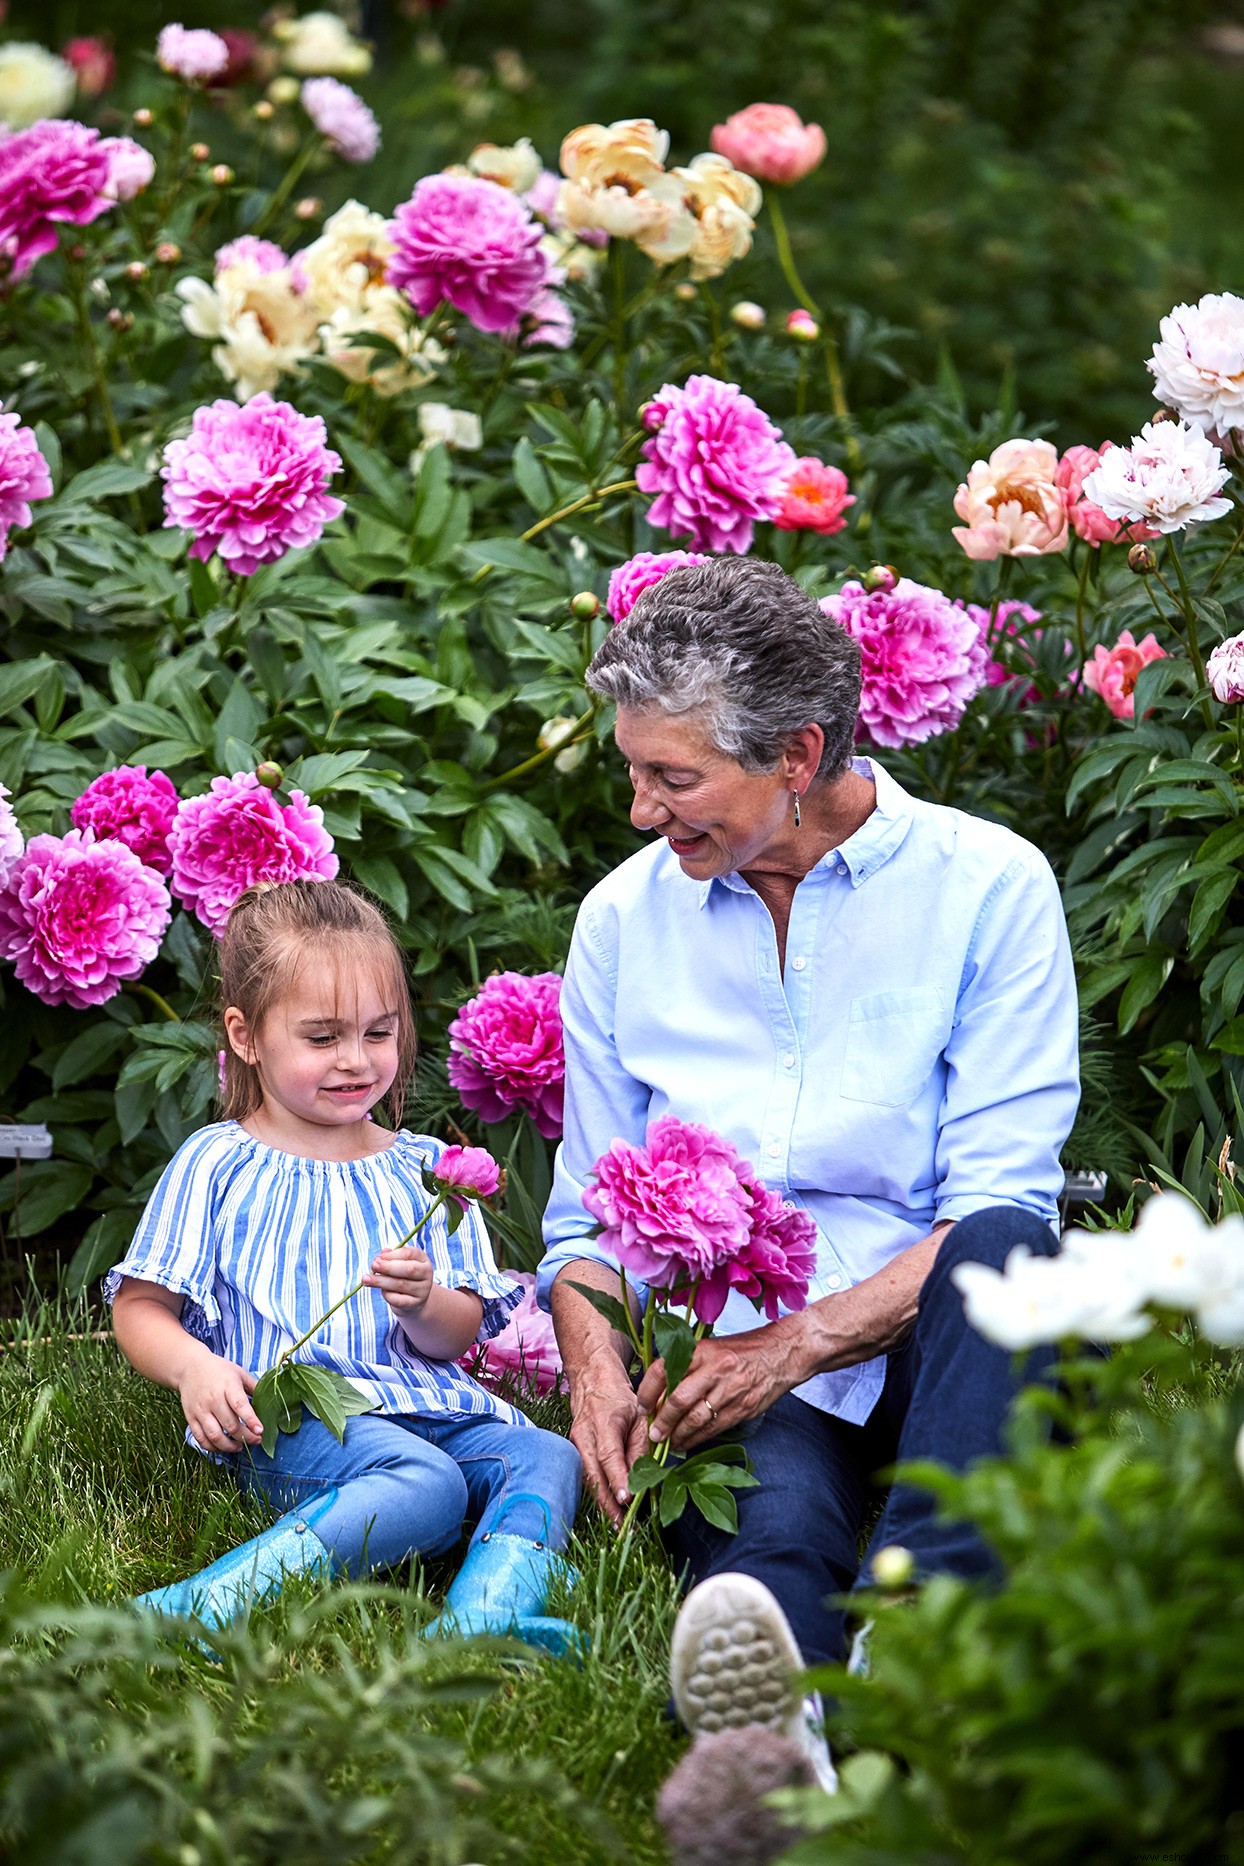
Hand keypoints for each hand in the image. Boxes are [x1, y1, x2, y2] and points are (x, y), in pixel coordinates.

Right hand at [179, 1352, 262, 1453]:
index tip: (260, 1431)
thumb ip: (254, 1387)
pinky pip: (201, 1439)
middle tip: (256, 1440)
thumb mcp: (239, 1373)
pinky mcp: (191, 1418)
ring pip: (215, 1436)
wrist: (190, 1368)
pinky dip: (212, 1448)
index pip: (240, 1405)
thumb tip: (269, 1401)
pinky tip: (223, 1447)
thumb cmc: (219, 1371)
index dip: (251, 1420)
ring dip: (229, 1446)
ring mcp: (200, 1410)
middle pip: (230, 1425)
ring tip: (240, 1447)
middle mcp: (213, 1399)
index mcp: (228, 1386)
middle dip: (246, 1437)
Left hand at [362, 1243, 434, 1315]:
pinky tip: (381, 1291)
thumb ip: (391, 1257)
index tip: (378, 1257)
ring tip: (366, 1279)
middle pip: (408, 1269)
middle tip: (373, 1266)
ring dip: (381, 1281)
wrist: (413, 1299)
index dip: (392, 1255)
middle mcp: (426, 1274)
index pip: (410, 1253)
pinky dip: (386, 1294)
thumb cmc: (403, 1276)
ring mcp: (422, 1290)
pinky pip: (398, 1299)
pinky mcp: (415, 1304)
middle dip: (388, 1267)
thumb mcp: (399, 1263)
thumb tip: (382, 1253)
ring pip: (400, 1284)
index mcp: (423, 1260)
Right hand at [568, 1352, 650, 1528]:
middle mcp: (584, 1436)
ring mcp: (575, 1444)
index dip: (617, 1478)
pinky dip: (597, 1492)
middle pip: (593, 1475)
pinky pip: (586, 1475)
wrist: (591, 1378)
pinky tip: (609, 1508)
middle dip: (607, 1504)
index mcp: (602, 1423)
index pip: (609, 1456)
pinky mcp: (574, 1450)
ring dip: (602, 1503)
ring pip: (588, 1479)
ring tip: (618, 1524)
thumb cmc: (618, 1396)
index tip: (625, 1500)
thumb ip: (640, 1445)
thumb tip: (643, 1477)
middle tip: (622, 1526)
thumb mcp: (638, 1415)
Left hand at [637, 1328, 798, 1453]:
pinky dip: (697, 1439)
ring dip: (678, 1435)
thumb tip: (659, 1392)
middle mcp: (714, 1369)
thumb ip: (688, 1365)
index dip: (648, 1392)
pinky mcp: (742, 1408)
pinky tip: (687, 1444)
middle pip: (678, 1400)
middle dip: (661, 1421)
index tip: (641, 1406)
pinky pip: (714, 1428)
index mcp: (702, 1350)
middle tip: (652, 1434)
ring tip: (668, 1443)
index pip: (664, 1370)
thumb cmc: (742, 1350)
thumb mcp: (712, 1347)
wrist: (782, 1353)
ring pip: (695, 1419)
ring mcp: (730, 1390)